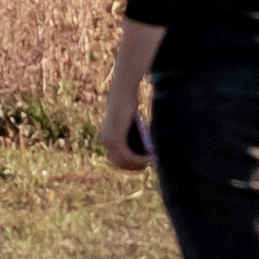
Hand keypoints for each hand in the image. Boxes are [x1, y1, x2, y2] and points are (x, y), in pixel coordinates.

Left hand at [101, 16, 164, 171]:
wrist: (123, 91)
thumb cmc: (128, 104)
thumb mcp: (131, 122)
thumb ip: (133, 135)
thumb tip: (145, 150)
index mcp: (106, 138)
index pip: (117, 160)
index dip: (130, 165)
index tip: (143, 164)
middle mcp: (105, 141)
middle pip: (120, 163)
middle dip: (136, 166)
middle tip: (150, 163)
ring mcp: (109, 141)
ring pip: (125, 162)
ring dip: (141, 163)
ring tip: (153, 160)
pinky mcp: (116, 138)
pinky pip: (129, 156)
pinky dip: (141, 159)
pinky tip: (151, 157)